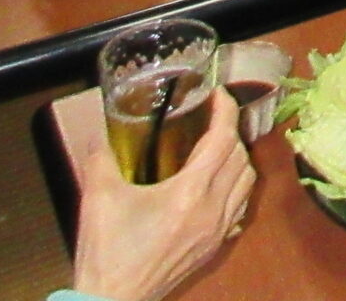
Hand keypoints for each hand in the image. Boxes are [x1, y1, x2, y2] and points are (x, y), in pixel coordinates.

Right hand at [70, 88, 254, 300]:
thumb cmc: (107, 252)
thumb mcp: (99, 198)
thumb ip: (101, 158)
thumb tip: (98, 133)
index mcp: (190, 193)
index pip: (224, 139)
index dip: (225, 110)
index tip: (218, 94)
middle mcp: (213, 210)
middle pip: (240, 157)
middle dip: (230, 132)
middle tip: (211, 119)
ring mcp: (217, 231)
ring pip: (247, 183)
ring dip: (238, 159)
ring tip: (216, 148)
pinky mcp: (214, 248)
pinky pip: (240, 208)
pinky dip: (237, 188)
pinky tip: (217, 186)